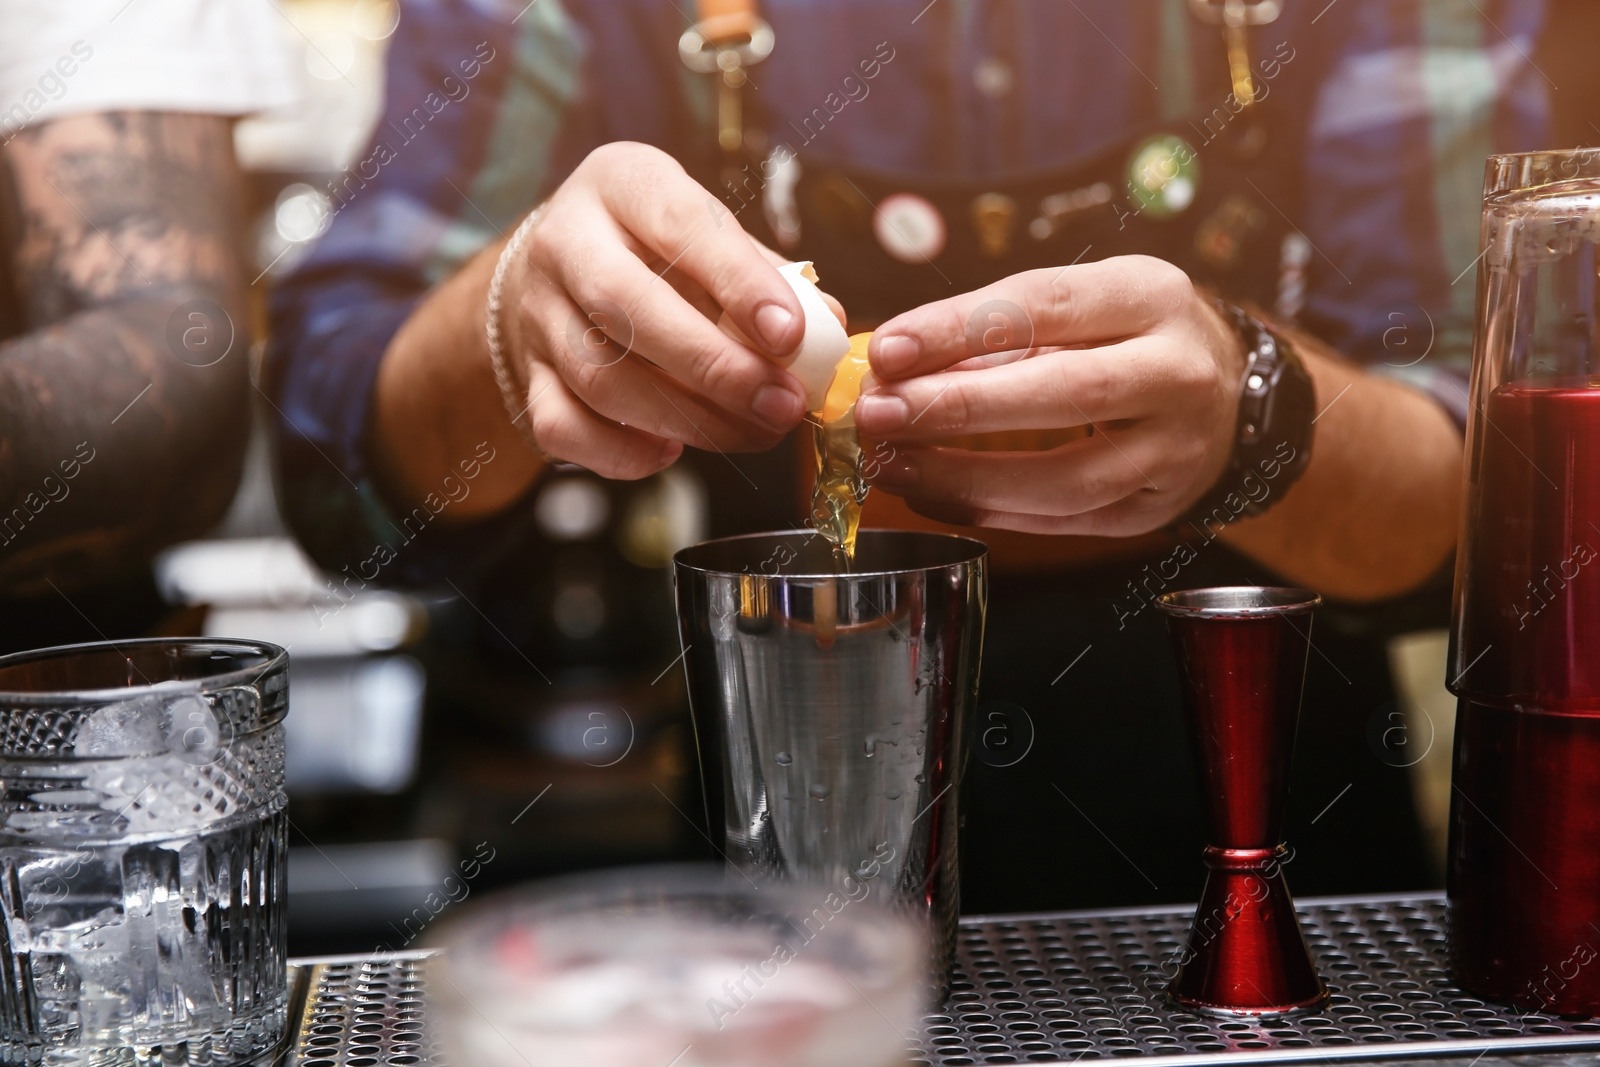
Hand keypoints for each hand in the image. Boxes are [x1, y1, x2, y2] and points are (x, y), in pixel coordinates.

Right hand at [501, 142, 810, 477]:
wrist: (556, 271)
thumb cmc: (657, 252)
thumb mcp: (709, 235)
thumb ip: (770, 277)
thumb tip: (830, 330)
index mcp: (622, 184)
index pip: (681, 225)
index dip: (739, 283)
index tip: (791, 337)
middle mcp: (565, 242)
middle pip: (626, 307)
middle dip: (714, 367)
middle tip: (780, 405)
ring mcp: (537, 314)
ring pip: (600, 378)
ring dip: (685, 418)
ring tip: (751, 432)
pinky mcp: (526, 377)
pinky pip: (563, 428)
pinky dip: (621, 453)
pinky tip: (671, 452)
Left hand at [853, 256, 1246, 535]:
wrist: (1229, 393)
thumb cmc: (1132, 334)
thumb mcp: (1086, 301)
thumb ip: (1001, 327)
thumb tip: (896, 364)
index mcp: (1152, 297)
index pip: (1047, 307)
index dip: (959, 329)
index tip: (888, 349)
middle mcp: (1177, 373)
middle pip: (1066, 393)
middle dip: (959, 407)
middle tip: (880, 413)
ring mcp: (1174, 451)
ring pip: (1067, 479)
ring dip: (966, 477)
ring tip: (893, 463)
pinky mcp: (1155, 510)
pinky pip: (1065, 521)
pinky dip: (991, 511)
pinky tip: (932, 493)